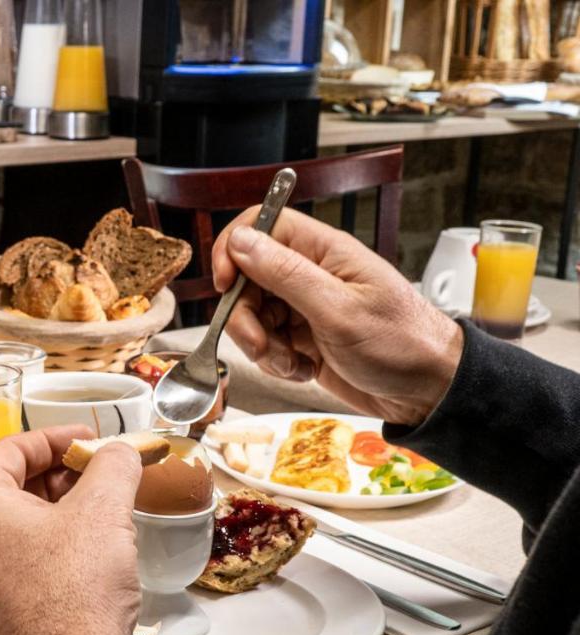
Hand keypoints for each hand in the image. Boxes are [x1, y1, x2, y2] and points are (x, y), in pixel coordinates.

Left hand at [0, 426, 141, 634]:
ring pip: (21, 524)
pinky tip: (94, 548)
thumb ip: (113, 466)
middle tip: (101, 469)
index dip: (52, 437)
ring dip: (63, 507)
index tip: (87, 439)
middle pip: (13, 486)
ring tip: (105, 505)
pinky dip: (57, 541)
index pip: (8, 451)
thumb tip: (121, 452)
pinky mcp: (4, 609)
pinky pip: (26, 558)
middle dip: (61, 472)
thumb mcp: (104, 510)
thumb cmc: (76, 595)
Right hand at [212, 207, 462, 425]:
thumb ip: (286, 273)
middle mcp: (311, 275)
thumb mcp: (339, 309)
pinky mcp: (302, 338)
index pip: (262, 226)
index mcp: (324, 253)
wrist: (426, 392)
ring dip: (260, 345)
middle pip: (247, 278)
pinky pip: (266, 343)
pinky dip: (275, 362)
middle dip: (243, 315)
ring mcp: (305, 307)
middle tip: (260, 342)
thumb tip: (242, 241)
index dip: (234, 251)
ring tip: (290, 362)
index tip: (225, 284)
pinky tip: (301, 370)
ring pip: (252, 315)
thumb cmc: (401, 345)